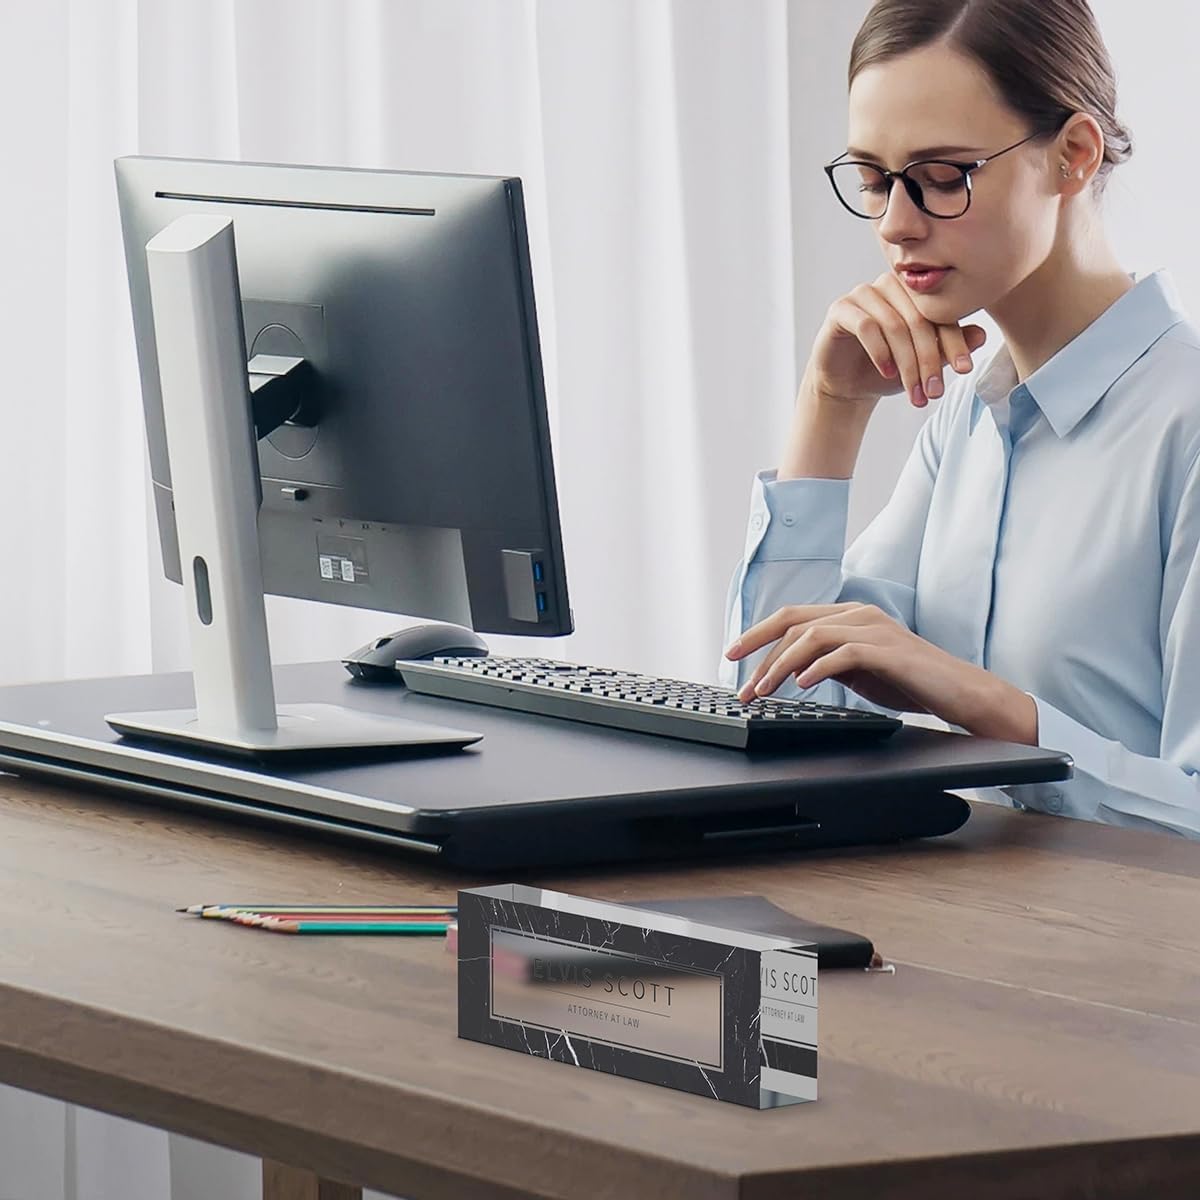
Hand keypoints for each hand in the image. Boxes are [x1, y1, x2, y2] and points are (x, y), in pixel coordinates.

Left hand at [724, 602, 1038, 743]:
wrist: (959, 693)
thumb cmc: (911, 681)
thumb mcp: (860, 669)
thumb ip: (829, 660)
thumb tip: (792, 669)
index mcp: (850, 615)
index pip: (792, 617)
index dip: (758, 635)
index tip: (733, 657)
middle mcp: (859, 614)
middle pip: (794, 621)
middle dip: (759, 649)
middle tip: (739, 679)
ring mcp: (874, 629)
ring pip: (812, 636)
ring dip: (782, 665)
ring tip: (765, 690)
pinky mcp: (888, 650)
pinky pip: (842, 653)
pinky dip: (817, 668)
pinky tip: (802, 685)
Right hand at [807, 272, 987, 409]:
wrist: (847, 385)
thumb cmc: (887, 369)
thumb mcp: (923, 362)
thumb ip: (948, 347)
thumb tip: (982, 335)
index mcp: (914, 292)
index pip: (940, 313)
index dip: (955, 342)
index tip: (964, 370)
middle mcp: (890, 285)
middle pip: (918, 319)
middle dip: (928, 360)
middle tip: (934, 392)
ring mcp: (863, 294)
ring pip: (894, 325)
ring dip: (906, 363)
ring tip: (913, 392)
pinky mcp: (841, 309)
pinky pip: (866, 326)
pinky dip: (880, 352)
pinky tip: (887, 372)